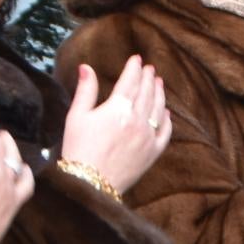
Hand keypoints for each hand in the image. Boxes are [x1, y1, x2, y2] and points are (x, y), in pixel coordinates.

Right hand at [58, 57, 172, 194]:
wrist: (90, 183)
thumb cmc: (79, 149)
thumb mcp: (76, 117)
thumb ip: (85, 90)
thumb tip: (86, 67)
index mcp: (117, 109)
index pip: (129, 81)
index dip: (134, 68)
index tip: (137, 59)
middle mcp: (137, 120)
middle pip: (146, 92)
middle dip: (148, 78)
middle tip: (150, 69)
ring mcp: (147, 136)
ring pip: (158, 108)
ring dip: (159, 93)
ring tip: (159, 83)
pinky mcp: (153, 152)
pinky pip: (165, 132)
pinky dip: (167, 120)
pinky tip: (166, 113)